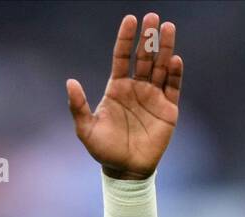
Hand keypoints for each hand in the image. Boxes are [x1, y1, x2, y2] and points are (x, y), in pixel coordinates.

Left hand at [66, 12, 182, 179]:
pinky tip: (174, 59)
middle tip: (153, 17)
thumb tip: (70, 82)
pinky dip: (174, 73)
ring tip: (168, 27)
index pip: (122, 56)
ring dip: (164, 48)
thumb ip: (78, 106)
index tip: (130, 20)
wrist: (125, 171)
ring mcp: (153, 97)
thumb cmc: (104, 150)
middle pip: (144, 57)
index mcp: (117, 88)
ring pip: (161, 67)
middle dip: (148, 37)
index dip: (125, 39)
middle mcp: (137, 88)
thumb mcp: (86, 129)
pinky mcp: (168, 109)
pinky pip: (173, 87)